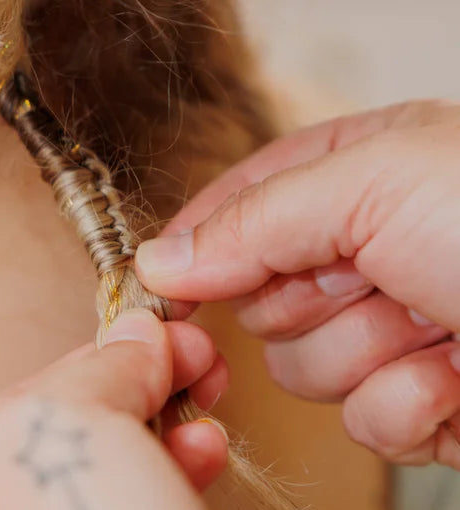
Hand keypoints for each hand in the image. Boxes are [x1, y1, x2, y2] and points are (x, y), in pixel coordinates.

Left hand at [0, 310, 228, 509]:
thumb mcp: (67, 434)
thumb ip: (97, 372)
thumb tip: (138, 335)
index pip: (9, 403)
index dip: (89, 356)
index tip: (153, 327)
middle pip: (66, 436)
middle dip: (138, 385)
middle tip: (191, 354)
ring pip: (110, 474)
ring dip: (167, 423)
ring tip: (207, 398)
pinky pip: (140, 504)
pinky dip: (178, 469)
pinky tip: (205, 448)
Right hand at [136, 101, 459, 468]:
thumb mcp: (369, 185)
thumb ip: (253, 220)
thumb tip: (160, 259)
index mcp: (351, 172)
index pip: (239, 206)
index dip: (202, 245)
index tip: (163, 285)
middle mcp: (365, 244)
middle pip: (262, 295)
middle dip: (309, 301)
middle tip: (361, 283)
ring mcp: (392, 321)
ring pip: (305, 364)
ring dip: (363, 351)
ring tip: (429, 324)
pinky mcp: (426, 393)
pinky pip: (363, 418)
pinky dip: (405, 403)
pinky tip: (452, 376)